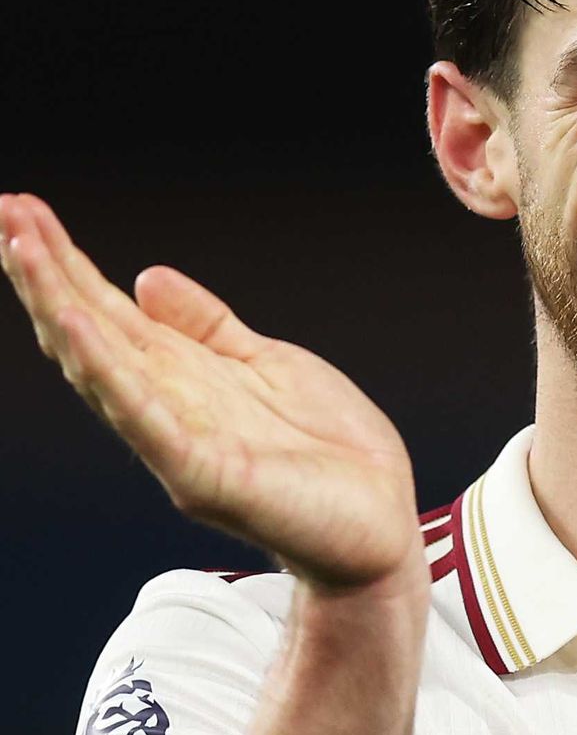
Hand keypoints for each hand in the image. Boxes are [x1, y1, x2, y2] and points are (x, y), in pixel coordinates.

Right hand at [1, 193, 423, 591]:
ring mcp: (177, 443)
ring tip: (22, 248)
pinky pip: (145, 418)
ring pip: (101, 366)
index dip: (64, 262)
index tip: (22, 208)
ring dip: (59, 306)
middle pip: (88, 332)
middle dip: (43, 274)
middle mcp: (165, 408)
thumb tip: (145, 276)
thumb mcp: (268, 364)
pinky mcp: (203, 475)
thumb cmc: (330, 454)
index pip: (107, 311)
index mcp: (181, 377)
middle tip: (3, 211)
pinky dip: (108, 371)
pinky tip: (75, 325)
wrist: (380, 526)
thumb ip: (207, 326)